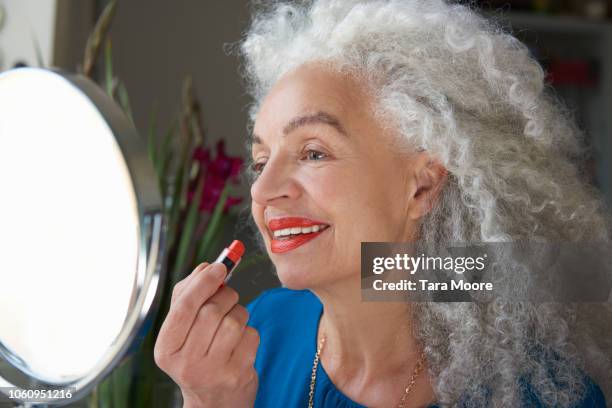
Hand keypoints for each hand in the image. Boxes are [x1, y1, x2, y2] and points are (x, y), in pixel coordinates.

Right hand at [154, 262, 259, 407]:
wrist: (214, 402)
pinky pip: (251, 334)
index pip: (184, 307)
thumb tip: (204, 266)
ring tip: (232, 323)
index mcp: (166, 349)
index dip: (202, 283)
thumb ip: (188, 297)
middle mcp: (186, 363)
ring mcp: (213, 371)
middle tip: (228, 295)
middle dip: (225, 295)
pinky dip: (249, 331)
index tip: (218, 266)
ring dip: (239, 313)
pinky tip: (239, 343)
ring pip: (234, 320)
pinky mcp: (238, 374)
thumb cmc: (197, 356)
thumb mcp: (182, 332)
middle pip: (211, 310)